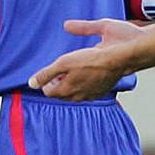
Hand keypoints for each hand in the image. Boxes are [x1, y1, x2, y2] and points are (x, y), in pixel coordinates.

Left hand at [29, 18, 144, 99]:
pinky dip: (84, 84)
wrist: (122, 58)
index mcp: (66, 91)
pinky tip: (88, 73)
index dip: (45, 81)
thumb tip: (31, 83)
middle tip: (59, 70)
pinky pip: (88, 90)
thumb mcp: (64, 62)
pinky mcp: (103, 90)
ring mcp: (91, 95)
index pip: (48, 91)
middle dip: (57, 83)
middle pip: (61, 94)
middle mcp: (78, 96)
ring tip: (73, 70)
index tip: (49, 71)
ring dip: (71, 84)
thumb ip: (46, 74)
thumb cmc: (93, 58)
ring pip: (75, 93)